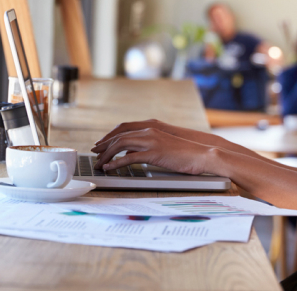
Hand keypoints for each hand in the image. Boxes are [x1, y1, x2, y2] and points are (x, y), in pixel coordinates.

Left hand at [91, 127, 218, 175]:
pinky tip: (109, 168)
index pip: (124, 128)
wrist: (202, 154)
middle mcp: (149, 131)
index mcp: (152, 127)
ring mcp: (151, 141)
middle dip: (104, 145)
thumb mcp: (165, 145)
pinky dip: (116, 163)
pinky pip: (129, 158)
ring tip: (99, 163)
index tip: (100, 144)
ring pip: (121, 145)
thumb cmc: (186, 152)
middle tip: (94, 153)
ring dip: (107, 154)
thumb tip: (134, 153)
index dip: (110, 136)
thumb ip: (150, 145)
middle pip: (119, 135)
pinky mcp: (154, 153)